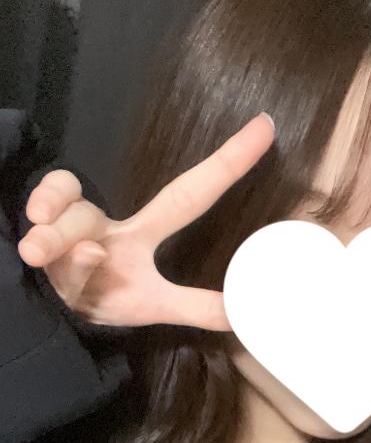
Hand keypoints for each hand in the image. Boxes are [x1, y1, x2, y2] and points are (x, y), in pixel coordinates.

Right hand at [17, 112, 274, 331]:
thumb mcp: (153, 305)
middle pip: (116, 202)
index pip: (192, 194)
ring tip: (42, 254)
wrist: (54, 313)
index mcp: (143, 232)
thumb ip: (196, 308)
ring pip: (70, 218)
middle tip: (93, 228)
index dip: (228, 163)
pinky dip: (41, 232)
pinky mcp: (36, 229)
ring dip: (60, 241)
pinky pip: (40, 216)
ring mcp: (70, 225)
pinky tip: (32, 249)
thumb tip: (244, 314)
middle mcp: (109, 221)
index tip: (266, 127)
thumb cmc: (105, 298)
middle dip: (112, 202)